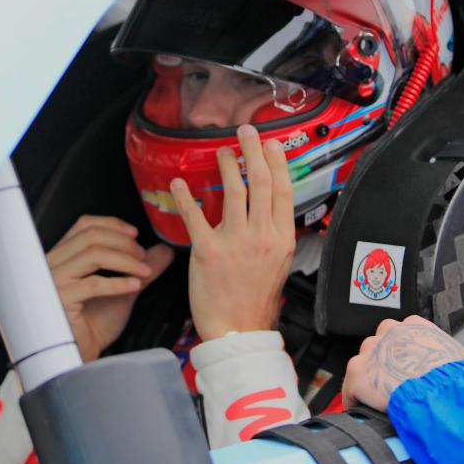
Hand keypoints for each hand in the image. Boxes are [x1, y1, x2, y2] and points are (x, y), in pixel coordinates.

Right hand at [47, 215, 173, 361]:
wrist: (80, 354)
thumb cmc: (93, 323)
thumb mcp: (124, 289)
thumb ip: (142, 268)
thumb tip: (164, 250)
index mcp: (64, 256)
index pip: (84, 224)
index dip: (113, 224)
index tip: (136, 234)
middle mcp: (54, 264)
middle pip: (91, 236)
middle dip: (124, 243)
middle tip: (143, 256)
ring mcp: (53, 281)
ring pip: (93, 254)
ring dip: (126, 260)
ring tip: (145, 272)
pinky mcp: (59, 300)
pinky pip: (93, 284)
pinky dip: (118, 282)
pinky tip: (135, 286)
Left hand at [170, 124, 294, 341]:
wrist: (239, 331)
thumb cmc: (256, 299)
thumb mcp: (279, 263)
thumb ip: (275, 233)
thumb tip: (270, 209)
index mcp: (281, 238)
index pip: (282, 191)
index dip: (277, 163)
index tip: (271, 145)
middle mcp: (261, 236)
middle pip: (260, 183)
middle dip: (253, 152)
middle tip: (246, 133)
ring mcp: (235, 242)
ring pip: (233, 192)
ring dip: (227, 166)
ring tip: (222, 152)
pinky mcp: (208, 252)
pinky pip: (195, 216)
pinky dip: (186, 196)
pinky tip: (180, 182)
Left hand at [343, 315, 463, 411]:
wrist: (442, 394)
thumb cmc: (456, 380)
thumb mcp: (455, 358)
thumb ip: (441, 356)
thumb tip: (445, 371)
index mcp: (415, 325)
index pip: (399, 335)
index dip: (401, 355)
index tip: (403, 369)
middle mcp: (390, 331)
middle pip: (378, 346)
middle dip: (383, 364)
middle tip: (392, 386)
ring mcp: (372, 351)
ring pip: (363, 364)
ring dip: (369, 380)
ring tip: (376, 400)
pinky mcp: (359, 373)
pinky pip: (351, 388)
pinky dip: (355, 400)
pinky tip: (361, 411)